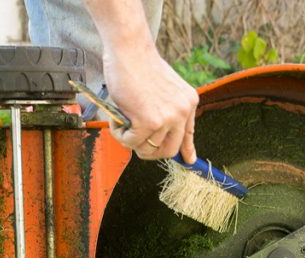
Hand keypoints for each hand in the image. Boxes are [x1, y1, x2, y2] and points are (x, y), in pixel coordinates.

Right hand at [83, 0, 197, 161]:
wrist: (129, 50)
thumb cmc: (139, 65)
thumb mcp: (165, 88)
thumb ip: (168, 109)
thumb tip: (163, 131)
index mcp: (188, 102)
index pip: (188, 134)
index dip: (186, 150)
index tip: (189, 161)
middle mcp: (182, 111)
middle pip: (169, 151)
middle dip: (149, 151)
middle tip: (133, 139)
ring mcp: (167, 118)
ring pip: (147, 149)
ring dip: (129, 139)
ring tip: (120, 120)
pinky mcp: (148, 121)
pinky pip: (131, 142)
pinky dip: (119, 134)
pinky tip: (115, 118)